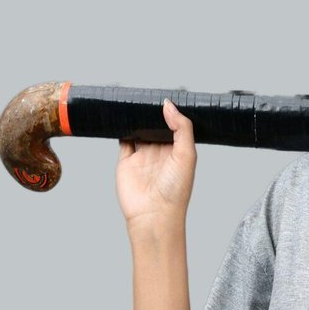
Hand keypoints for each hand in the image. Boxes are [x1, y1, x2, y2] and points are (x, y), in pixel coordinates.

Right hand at [116, 99, 197, 229]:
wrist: (153, 214)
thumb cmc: (175, 190)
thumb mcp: (186, 154)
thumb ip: (181, 128)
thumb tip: (168, 105)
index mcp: (178, 150)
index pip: (175, 125)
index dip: (172, 112)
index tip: (167, 96)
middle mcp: (161, 152)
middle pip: (155, 125)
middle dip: (152, 112)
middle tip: (148, 95)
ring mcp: (143, 156)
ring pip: (138, 130)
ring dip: (136, 118)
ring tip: (135, 101)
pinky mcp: (126, 161)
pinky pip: (123, 140)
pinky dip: (122, 128)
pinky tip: (122, 117)